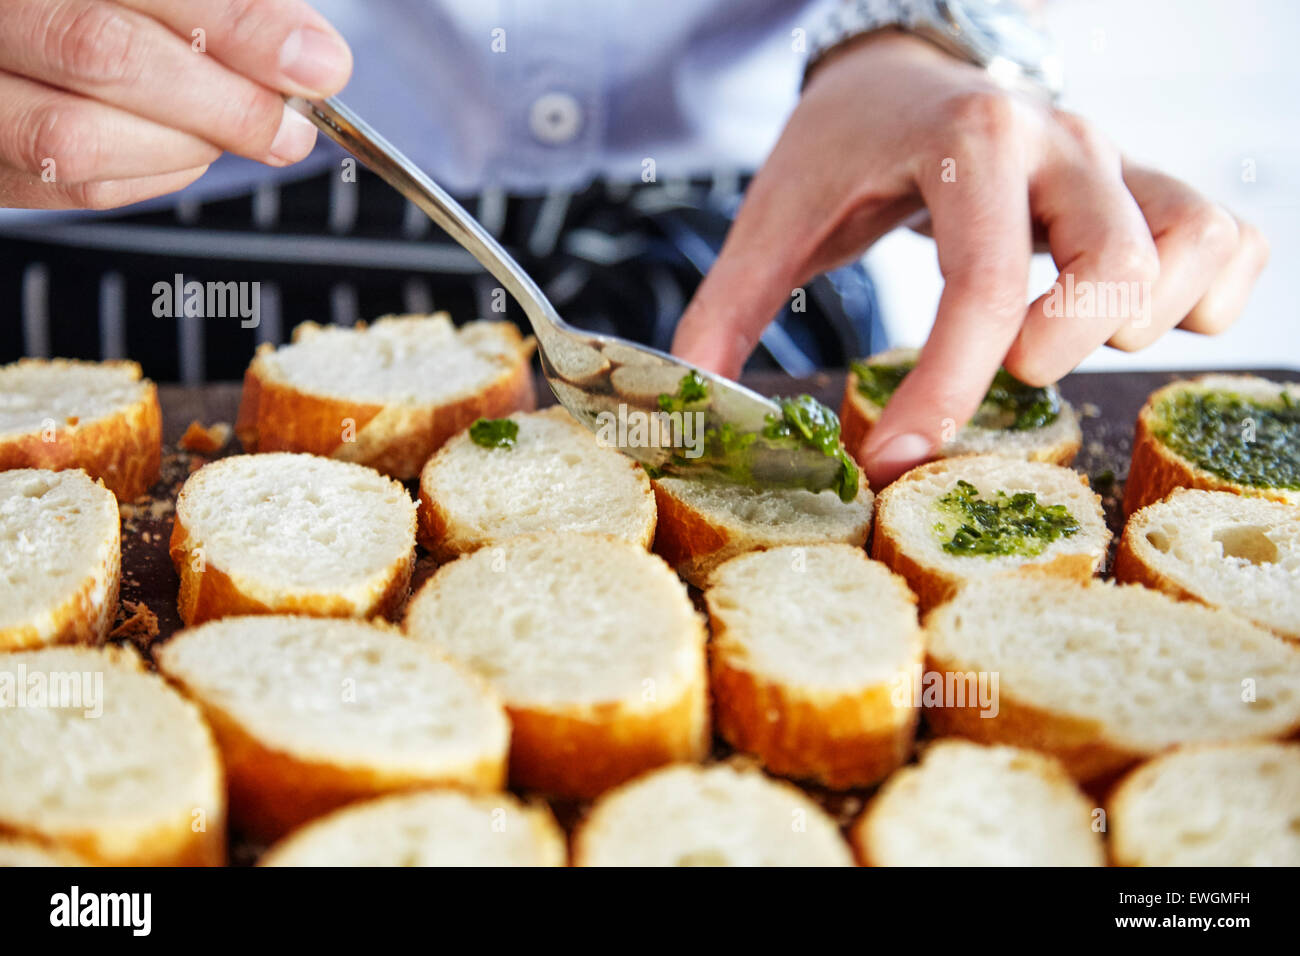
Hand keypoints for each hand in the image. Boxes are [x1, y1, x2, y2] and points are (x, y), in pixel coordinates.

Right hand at [0, 0, 351, 209]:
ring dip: (187, 146)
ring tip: (240, 133)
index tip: (317, 65)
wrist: (35, 27)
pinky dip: (152, 175)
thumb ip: (224, 9)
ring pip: (78, 138)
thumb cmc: (119, 12)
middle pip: (104, 56)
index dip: (240, 26)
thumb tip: (311, 60)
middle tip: (291, 124)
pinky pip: (69, 186)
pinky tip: (184, 149)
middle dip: (225, 101)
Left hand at [671, 33, 1268, 487]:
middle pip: (1117, 263)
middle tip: (1000, 383)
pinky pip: (1229, 237)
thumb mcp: (776, 217)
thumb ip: (729, 308)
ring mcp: (1115, 158)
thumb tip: (692, 404)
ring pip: (1193, 242)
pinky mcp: (1145, 184)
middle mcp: (1060, 140)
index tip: (895, 460)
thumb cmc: (842, 149)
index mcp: (966, 140)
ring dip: (1138, 324)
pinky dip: (1207, 295)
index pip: (980, 283)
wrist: (901, 71)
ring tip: (1057, 351)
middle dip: (1057, 352)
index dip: (945, 390)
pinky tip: (1132, 324)